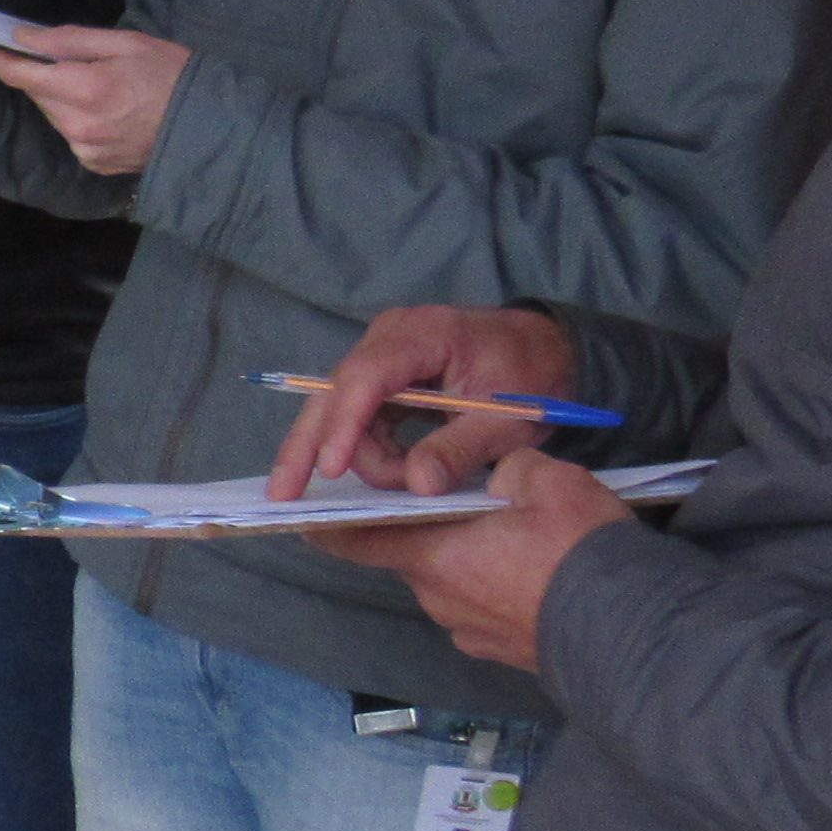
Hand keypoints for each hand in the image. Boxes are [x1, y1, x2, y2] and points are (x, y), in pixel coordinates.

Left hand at [0, 23, 191, 175]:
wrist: (210, 128)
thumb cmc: (172, 75)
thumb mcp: (126, 42)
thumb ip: (70, 41)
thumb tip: (23, 39)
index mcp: (84, 89)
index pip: (18, 74)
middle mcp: (77, 125)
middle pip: (37, 93)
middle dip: (45, 73)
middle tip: (80, 60)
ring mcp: (84, 149)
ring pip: (54, 113)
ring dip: (64, 95)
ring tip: (107, 86)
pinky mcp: (93, 164)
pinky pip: (71, 133)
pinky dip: (79, 117)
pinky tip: (112, 111)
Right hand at [273, 303, 588, 498]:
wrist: (547, 350)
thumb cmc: (532, 376)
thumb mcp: (506, 420)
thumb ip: (460, 449)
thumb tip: (418, 486)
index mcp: (421, 335)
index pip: (365, 377)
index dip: (344, 425)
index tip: (331, 470)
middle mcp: (387, 338)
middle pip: (332, 393)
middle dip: (309, 446)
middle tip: (284, 496)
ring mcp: (382, 355)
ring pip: (341, 410)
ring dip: (359, 455)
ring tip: (405, 481)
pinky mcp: (384, 377)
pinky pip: (358, 415)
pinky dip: (364, 448)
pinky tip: (383, 472)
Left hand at [311, 447, 634, 671]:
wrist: (635, 632)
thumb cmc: (580, 551)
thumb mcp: (546, 481)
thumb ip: (504, 468)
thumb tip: (496, 475)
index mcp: (431, 555)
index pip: (354, 540)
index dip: (328, 524)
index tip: (308, 513)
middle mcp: (437, 599)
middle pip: (411, 556)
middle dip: (426, 531)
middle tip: (460, 505)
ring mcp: (468, 633)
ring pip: (450, 584)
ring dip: (466, 562)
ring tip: (512, 541)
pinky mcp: (500, 654)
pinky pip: (482, 611)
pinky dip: (494, 591)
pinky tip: (534, 578)